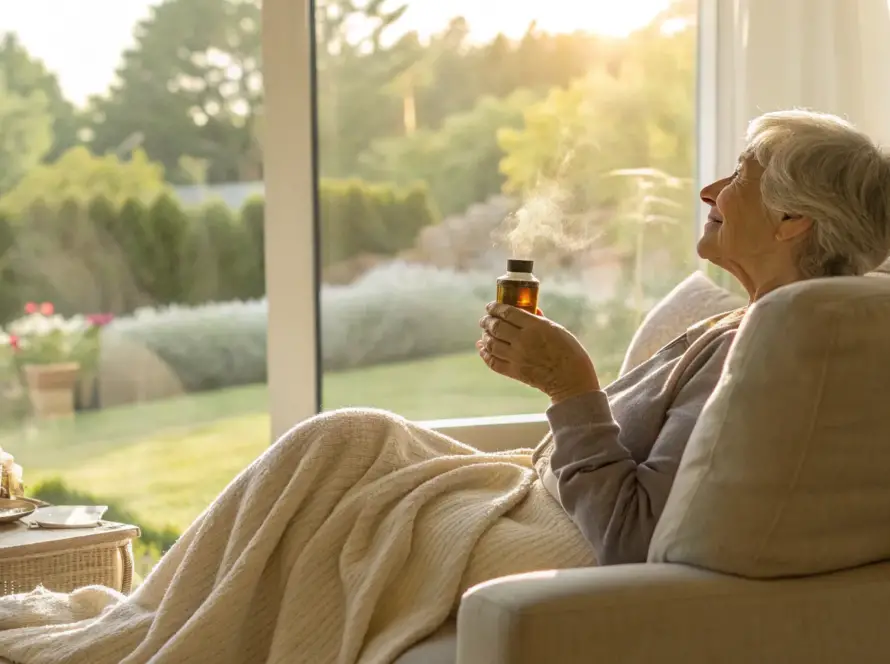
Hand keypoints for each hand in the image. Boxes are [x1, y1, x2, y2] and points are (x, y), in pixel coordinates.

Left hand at [477, 302, 599, 403]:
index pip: (507, 312)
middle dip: (487, 321)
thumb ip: (539, 319)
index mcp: (535, 327)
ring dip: (485, 336)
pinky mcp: (514, 372)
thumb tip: (528, 311)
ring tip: (484, 332)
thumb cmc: (569, 352)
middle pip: (496, 327)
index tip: (490, 306)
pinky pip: (493, 362)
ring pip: (491, 343)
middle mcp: (522, 341)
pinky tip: (482, 347)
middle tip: (485, 319)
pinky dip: (484, 354)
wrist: (570, 379)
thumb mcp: (557, 329)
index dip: (495, 307)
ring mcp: (516, 357)